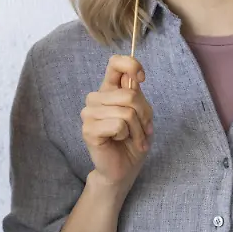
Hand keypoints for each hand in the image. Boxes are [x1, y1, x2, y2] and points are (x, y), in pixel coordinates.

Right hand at [80, 55, 153, 195]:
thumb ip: (136, 94)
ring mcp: (89, 114)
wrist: (124, 168)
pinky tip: (119, 141)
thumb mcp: (142, 114)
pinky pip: (118, 125)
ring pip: (126, 112)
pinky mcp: (88, 130)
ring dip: (137, 129)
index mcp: (109, 89)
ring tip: (133, 138)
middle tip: (144, 130)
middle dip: (144, 115)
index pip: (115, 63)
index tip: (141, 79)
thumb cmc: (133, 140)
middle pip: (129, 94)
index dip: (131, 65)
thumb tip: (134, 78)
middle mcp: (96, 98)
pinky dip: (127, 136)